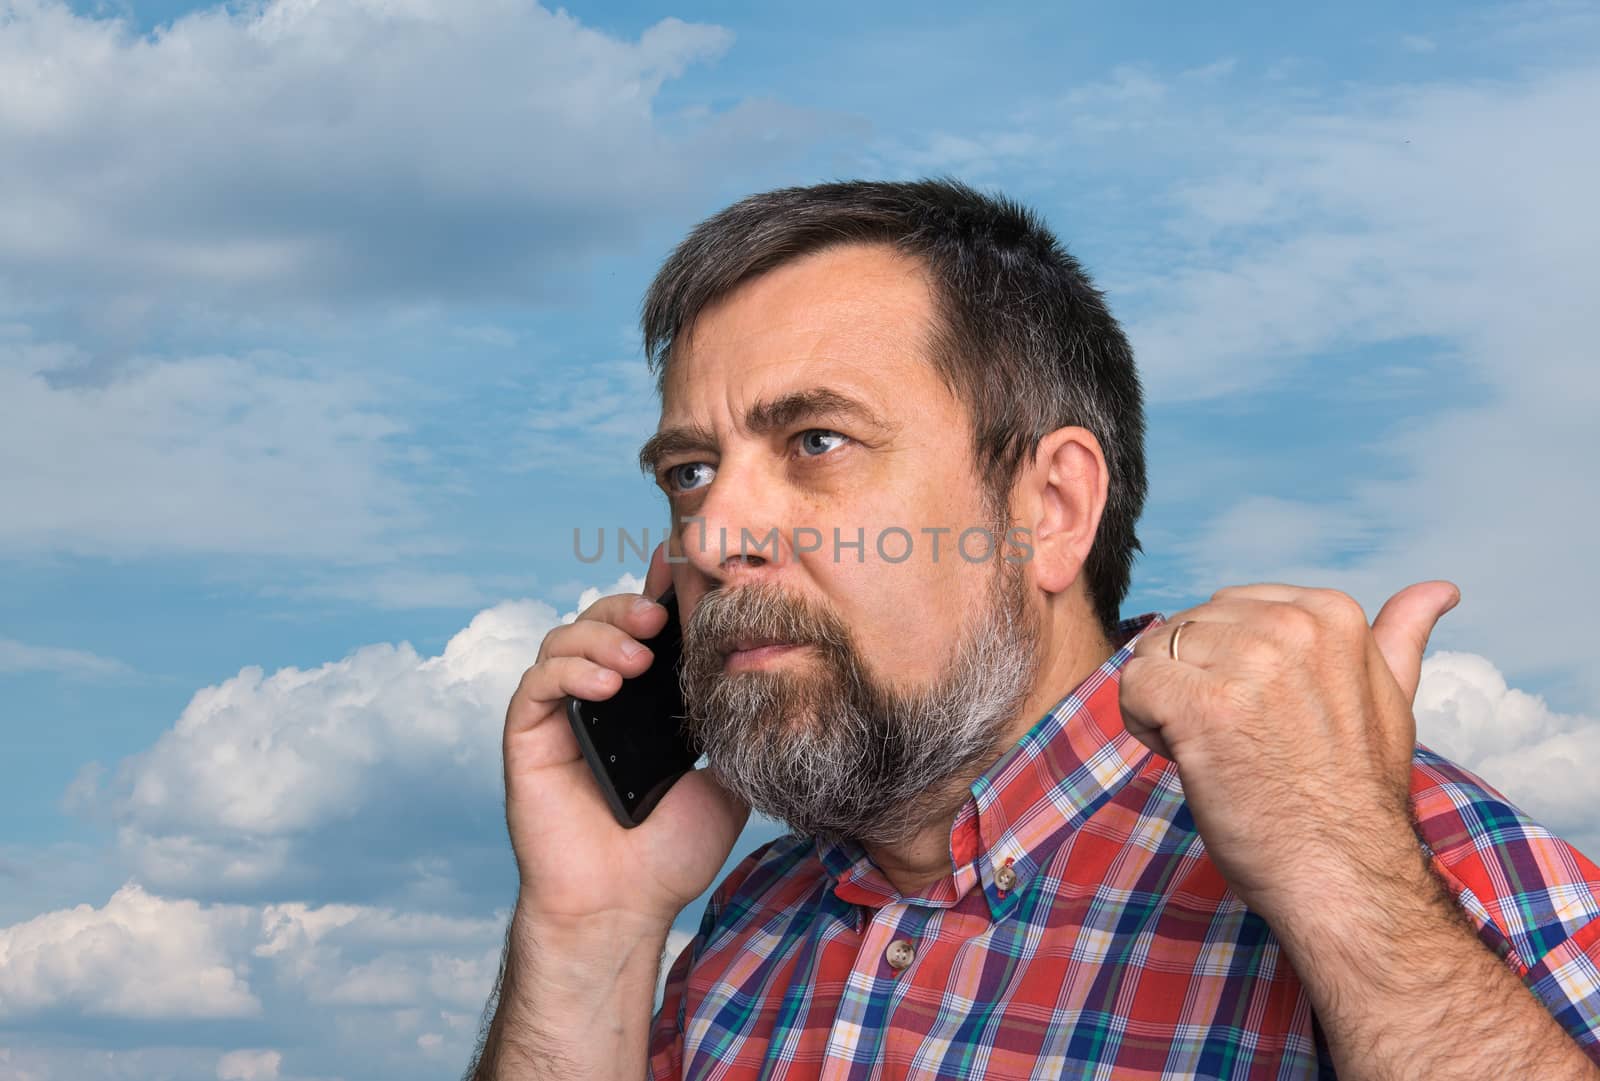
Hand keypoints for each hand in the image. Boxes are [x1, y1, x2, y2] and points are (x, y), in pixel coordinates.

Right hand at [502, 542, 749, 928]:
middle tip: (659, 614)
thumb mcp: (724, 776)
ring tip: (638, 657)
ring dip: (601, 634)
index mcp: (642, 703)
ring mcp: (562, 715)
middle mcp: (598, 700)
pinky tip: (606, 683)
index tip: (682, 567)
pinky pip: (537, 682)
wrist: (627, 906)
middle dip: (628, 605)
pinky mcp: (528, 736)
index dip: (658, 592)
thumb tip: (756, 670)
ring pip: (564, 639)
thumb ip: (730, 723)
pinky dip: (569, 669)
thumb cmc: (671, 852)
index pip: (644, 630)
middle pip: (600, 620)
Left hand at [1117, 580, 1460, 920]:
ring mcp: (1247, 662)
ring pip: (1154, 654)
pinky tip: (1187, 759)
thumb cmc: (1355, 795)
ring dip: (1168, 705)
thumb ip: (1399, 638)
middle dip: (1195, 682)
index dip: (1230, 665)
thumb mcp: (1392, 701)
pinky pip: (1134, 685)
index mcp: (1332, 613)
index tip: (1266, 715)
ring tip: (1218, 751)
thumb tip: (1440, 588)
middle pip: (1187, 628)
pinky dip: (1143, 725)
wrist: (1342, 873)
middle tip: (1242, 741)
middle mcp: (1290, 625)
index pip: (1228, 608)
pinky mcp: (1202, 703)